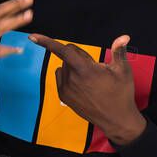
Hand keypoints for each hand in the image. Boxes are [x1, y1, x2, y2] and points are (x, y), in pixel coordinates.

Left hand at [29, 33, 145, 145]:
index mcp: (85, 70)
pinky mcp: (63, 96)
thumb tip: (124, 36)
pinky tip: (83, 85)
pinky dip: (68, 76)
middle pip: (68, 54)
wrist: (116, 119)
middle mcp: (72, 79)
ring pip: (64, 66)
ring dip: (74, 66)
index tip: (32, 36)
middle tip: (95, 67)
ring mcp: (66, 89)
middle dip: (79, 55)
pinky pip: (61, 77)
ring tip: (90, 79)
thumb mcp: (123, 70)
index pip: (63, 51)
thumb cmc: (121, 93)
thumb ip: (119, 50)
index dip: (46, 42)